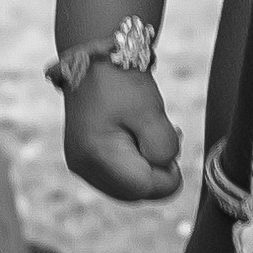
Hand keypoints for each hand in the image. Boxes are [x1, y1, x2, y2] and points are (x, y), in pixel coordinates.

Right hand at [66, 64, 184, 200]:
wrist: (92, 60)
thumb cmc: (122, 82)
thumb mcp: (152, 112)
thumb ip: (165, 148)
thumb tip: (167, 171)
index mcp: (98, 156)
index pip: (148, 188)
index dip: (169, 169)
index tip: (171, 135)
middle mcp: (84, 168)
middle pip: (138, 193)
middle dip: (156, 169)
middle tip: (159, 132)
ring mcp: (81, 167)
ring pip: (129, 189)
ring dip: (145, 167)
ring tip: (145, 132)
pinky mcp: (83, 163)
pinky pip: (118, 179)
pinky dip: (133, 165)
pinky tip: (134, 139)